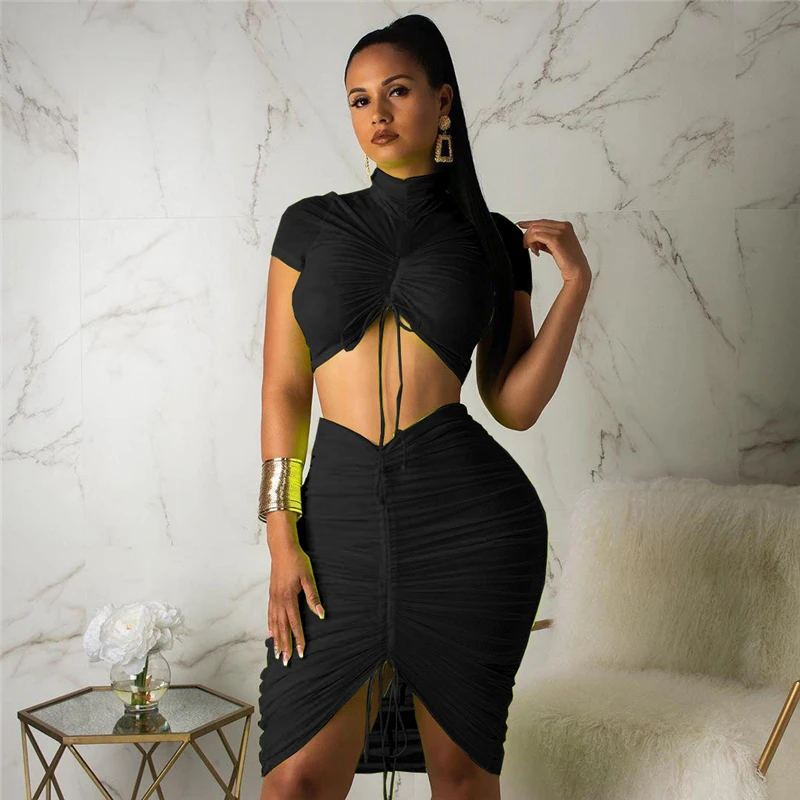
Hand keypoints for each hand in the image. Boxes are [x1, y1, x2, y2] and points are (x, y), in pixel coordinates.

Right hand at [267, 541, 324, 665]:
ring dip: (276, 639)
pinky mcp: (271, 594)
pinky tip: (270, 633)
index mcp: (289, 597)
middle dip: (284, 645)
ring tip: (277, 653)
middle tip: (286, 661)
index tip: (300, 652)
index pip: (295, 623)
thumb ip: (313, 597)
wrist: (282, 549)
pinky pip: (270, 614)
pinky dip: (270, 626)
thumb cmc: (297, 561)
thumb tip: (320, 614)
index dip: (298, 639)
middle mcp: (279, 600)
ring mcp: (273, 598)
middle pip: (282, 627)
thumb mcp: (308, 577)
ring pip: (274, 623)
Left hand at [515, 218, 590, 284]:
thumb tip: (534, 239)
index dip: (530, 223)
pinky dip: (532, 243)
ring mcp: (560, 231)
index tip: (520, 224)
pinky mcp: (556, 239)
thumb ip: (546, 240)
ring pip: (535, 229)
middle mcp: (563, 226)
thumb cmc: (569, 261)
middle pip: (537, 224)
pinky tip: (536, 251)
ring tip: (533, 250)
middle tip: (527, 245)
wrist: (577, 270)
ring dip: (530, 240)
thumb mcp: (556, 246)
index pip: (543, 221)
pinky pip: (536, 236)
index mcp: (565, 226)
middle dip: (528, 235)